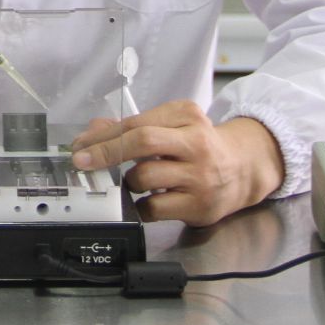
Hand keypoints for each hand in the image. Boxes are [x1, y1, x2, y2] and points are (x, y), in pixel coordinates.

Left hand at [69, 101, 282, 227]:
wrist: (244, 169)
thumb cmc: (200, 146)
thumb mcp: (174, 125)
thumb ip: (136, 127)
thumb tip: (94, 132)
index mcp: (186, 116)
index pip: (136, 123)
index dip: (103, 136)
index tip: (80, 146)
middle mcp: (196, 143)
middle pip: (142, 142)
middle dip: (105, 153)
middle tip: (82, 163)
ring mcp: (199, 176)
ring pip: (144, 177)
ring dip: (127, 182)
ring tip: (134, 181)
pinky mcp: (199, 206)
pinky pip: (154, 208)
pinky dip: (140, 206)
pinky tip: (146, 200)